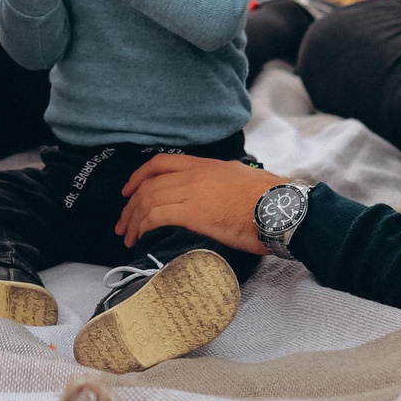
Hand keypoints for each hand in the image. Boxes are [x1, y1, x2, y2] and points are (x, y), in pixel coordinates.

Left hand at [118, 155, 287, 255]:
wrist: (278, 208)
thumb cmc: (267, 198)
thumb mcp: (239, 177)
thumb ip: (220, 180)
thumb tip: (214, 190)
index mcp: (204, 165)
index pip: (161, 163)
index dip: (139, 176)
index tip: (128, 192)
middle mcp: (194, 175)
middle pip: (149, 185)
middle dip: (129, 206)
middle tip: (122, 223)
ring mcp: (192, 192)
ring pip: (148, 201)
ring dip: (133, 220)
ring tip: (127, 236)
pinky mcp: (194, 213)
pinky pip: (157, 216)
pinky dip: (143, 226)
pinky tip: (141, 236)